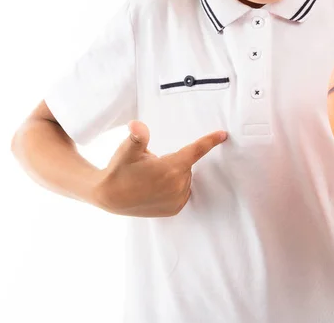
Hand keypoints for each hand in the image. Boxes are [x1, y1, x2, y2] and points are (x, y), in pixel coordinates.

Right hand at [94, 120, 227, 216]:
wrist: (109, 197)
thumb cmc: (119, 169)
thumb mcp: (128, 149)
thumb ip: (137, 136)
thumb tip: (136, 125)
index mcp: (171, 167)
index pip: (196, 150)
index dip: (210, 141)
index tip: (223, 135)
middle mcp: (178, 185)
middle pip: (186, 164)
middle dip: (174, 161)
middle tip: (151, 165)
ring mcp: (177, 200)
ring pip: (185, 178)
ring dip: (173, 174)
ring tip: (151, 179)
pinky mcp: (174, 209)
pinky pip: (183, 191)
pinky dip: (175, 186)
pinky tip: (158, 188)